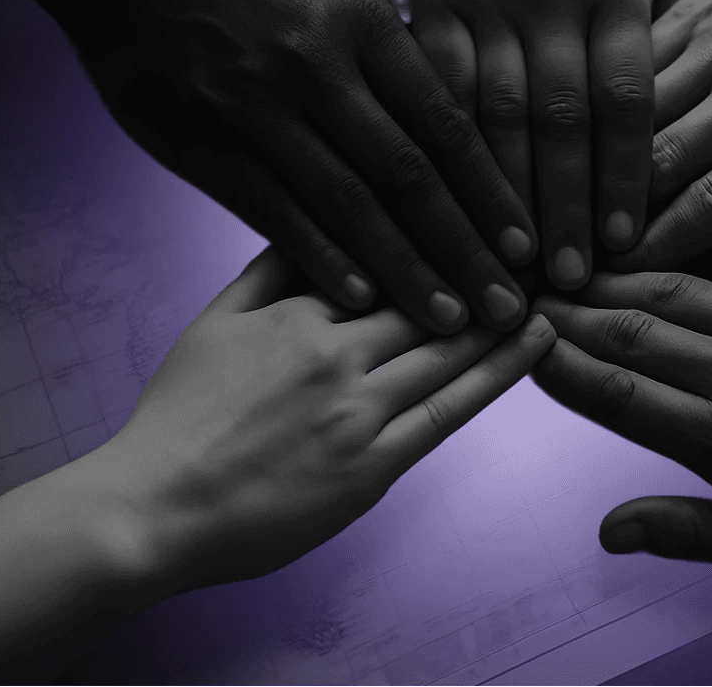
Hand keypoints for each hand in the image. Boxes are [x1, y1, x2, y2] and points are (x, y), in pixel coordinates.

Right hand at [53, 0, 538, 334]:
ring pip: (346, 204)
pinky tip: (362, 297)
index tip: (526, 244)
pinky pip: (274, 212)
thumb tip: (456, 99)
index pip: (444, 123)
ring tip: (449, 319)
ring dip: (403, 269)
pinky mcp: (205, 145)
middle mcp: (317, 68)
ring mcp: (258, 110)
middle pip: (408, 176)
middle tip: (507, 304)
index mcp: (363, 24)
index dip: (489, 192)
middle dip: (464, 247)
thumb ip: (397, 44)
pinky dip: (321, 256)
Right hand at [96, 248, 555, 589]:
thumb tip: (321, 221)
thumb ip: (268, 268)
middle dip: (490, 259)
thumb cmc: (179, 416)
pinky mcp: (373, 464)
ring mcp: (357, 408)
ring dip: (507, 308)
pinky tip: (535, 341)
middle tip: (545, 230)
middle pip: (430, 291)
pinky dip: (499, 372)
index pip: (387, 251)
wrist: (153, 508)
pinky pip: (450, 410)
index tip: (490, 204)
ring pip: (450, 344)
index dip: (443, 227)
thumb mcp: (213, 320)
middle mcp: (333, 348)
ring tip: (557, 276)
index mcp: (296, 307)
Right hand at [409, 0, 698, 288]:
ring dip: (502, 197)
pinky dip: (442, 151)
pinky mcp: (428, 0)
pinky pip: (433, 88)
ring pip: (491, 115)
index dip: (626, 177)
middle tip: (571, 280)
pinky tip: (450, 205)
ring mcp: (482, 0)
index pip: (625, 100)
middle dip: (565, 208)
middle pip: (558, 122)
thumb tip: (685, 122)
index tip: (628, 242)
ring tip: (514, 263)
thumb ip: (678, 27)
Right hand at [531, 244, 711, 573]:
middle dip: (564, 308)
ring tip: (563, 258)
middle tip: (514, 285)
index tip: (512, 341)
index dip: (555, 365)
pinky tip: (656, 235)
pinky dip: (686, 243)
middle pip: (627, 328)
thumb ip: (696, 531)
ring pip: (669, 284)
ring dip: (609, 272)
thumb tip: (612, 532)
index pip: (615, 392)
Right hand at [614, 0, 711, 278]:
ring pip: (640, 105)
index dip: (661, 245)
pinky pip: (645, 52)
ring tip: (580, 193)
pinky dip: (617, 92)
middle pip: (663, 159)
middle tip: (587, 245)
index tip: (625, 275)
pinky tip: (600, 126)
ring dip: (606, 155)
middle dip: (617, 211)